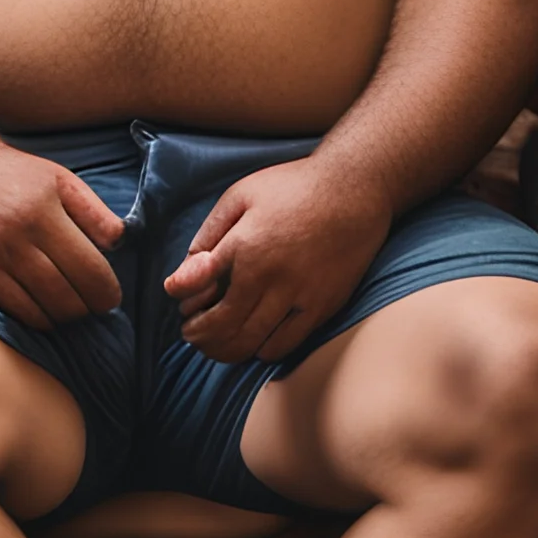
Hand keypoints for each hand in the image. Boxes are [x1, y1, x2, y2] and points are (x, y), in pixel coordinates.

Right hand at [0, 143, 125, 330]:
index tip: (112, 297)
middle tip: (96, 306)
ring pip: (42, 308)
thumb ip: (93, 210)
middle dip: (89, 308)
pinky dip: (37, 318)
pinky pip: (14, 310)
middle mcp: (16, 235)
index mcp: (43, 210)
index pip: (88, 268)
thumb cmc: (14, 174)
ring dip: (65, 316)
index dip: (106, 291)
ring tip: (73, 307)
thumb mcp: (60, 179)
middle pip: (66, 295)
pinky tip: (45, 308)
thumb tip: (120, 243)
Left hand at [162, 156, 390, 365]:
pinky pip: (285, 345)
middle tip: (193, 333)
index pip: (194, 290)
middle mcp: (269, 277)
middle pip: (220, 328)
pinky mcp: (322, 306)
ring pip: (249, 343)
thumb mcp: (240, 196)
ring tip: (217, 344)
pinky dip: (262, 350)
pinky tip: (256, 340)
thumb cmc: (294, 187)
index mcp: (244, 246)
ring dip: (224, 350)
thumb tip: (184, 275)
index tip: (183, 302)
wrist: (355, 189)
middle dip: (198, 336)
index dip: (182, 301)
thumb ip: (208, 236)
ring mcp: (298, 295)